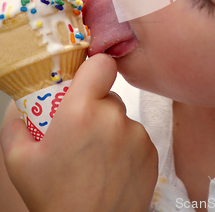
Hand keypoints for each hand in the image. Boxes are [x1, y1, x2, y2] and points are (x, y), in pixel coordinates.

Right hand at [0, 54, 157, 211]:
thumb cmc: (54, 198)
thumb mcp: (19, 161)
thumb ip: (16, 126)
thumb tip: (18, 109)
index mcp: (81, 111)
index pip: (102, 64)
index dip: (94, 69)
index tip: (87, 81)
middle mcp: (113, 118)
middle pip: (109, 95)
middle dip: (96, 108)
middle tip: (81, 133)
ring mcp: (136, 135)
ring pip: (122, 118)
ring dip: (111, 129)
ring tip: (95, 157)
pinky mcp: (151, 152)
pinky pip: (137, 137)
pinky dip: (126, 147)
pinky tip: (112, 168)